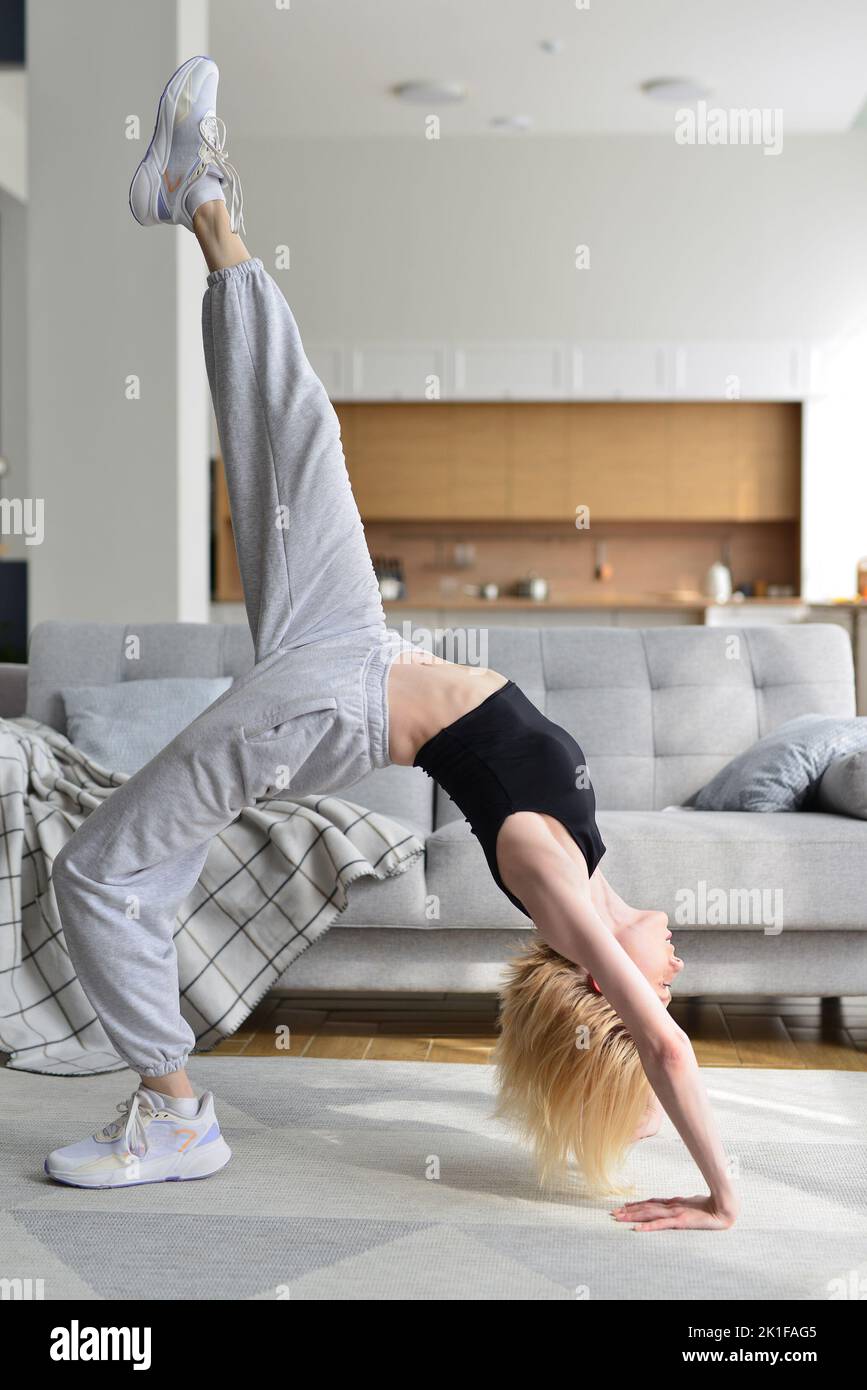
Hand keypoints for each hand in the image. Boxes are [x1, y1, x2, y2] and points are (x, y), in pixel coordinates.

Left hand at [610, 1194, 737, 1231]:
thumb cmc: (708, 1206)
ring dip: (632, 1216)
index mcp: (673, 1202)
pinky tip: (637, 1229)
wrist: (722, 1208)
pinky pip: (660, 1225)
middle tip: (613, 1212)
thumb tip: (669, 1203)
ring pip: (648, 1214)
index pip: (650, 1203)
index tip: (623, 1206)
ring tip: (619, 1218)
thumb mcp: (689, 1203)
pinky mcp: (680, 1221)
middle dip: (628, 1211)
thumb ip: (678, 1204)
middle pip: (645, 1208)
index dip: (636, 1204)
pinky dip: (648, 1227)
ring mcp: (674, 1213)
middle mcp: (670, 1206)